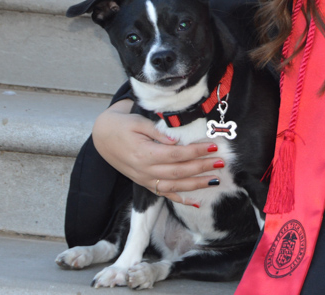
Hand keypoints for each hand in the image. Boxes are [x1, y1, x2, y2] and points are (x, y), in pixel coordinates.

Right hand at [92, 100, 223, 206]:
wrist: (103, 136)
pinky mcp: (145, 183)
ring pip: (174, 186)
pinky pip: (164, 194)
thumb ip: (157, 132)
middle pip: (179, 171)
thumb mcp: (139, 122)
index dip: (196, 151)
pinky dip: (180, 200)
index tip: (213, 146)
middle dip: (202, 167)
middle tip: (221, 162)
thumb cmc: (123, 126)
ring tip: (215, 180)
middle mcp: (145, 170)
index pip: (176, 154)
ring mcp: (145, 179)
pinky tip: (196, 203)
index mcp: (144, 153)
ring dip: (196, 184)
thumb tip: (175, 141)